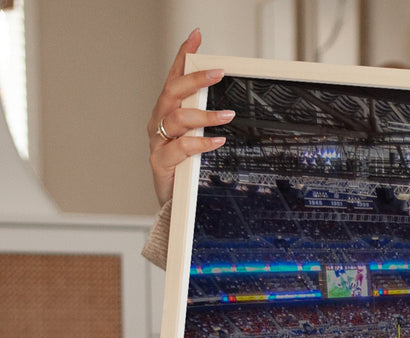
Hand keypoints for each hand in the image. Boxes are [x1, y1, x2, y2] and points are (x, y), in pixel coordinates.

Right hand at [147, 27, 234, 205]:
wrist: (172, 202)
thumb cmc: (184, 166)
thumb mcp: (194, 137)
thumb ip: (203, 118)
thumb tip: (228, 102)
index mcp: (166, 112)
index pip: (173, 77)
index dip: (183, 56)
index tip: (196, 37)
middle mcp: (158, 122)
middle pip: (172, 92)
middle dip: (194, 79)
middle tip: (218, 72)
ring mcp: (157, 142)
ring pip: (177, 119)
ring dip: (204, 115)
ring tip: (227, 116)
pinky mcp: (160, 163)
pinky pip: (181, 148)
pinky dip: (200, 143)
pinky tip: (217, 141)